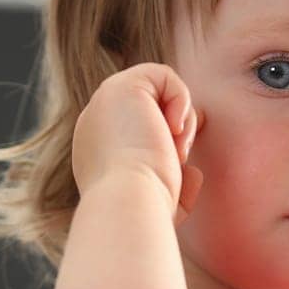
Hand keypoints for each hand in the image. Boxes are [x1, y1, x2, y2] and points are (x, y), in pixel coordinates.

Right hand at [71, 62, 203, 224]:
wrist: (128, 203)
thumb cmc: (146, 213)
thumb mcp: (162, 203)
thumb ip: (176, 187)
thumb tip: (194, 173)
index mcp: (97, 154)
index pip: (137, 134)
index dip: (163, 148)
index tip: (170, 172)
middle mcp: (94, 126)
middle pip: (148, 112)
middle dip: (172, 134)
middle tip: (175, 159)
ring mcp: (102, 104)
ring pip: (157, 94)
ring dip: (180, 121)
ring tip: (174, 150)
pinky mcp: (118, 86)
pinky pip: (163, 75)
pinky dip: (180, 98)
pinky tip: (173, 130)